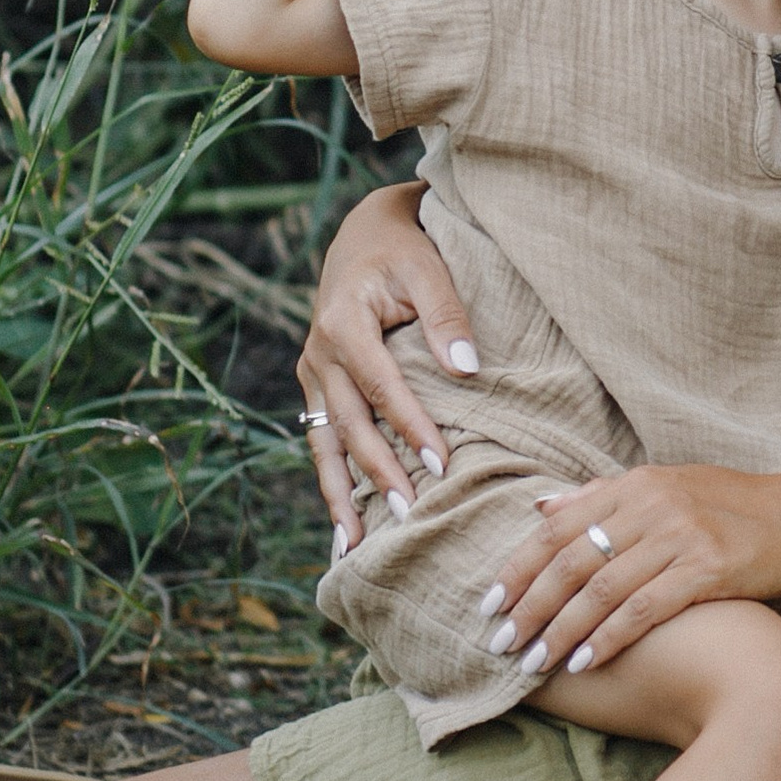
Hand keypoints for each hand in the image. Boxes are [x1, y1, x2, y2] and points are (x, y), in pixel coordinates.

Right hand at [295, 182, 478, 548]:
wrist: (362, 235)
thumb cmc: (403, 250)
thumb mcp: (427, 267)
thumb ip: (446, 315)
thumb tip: (467, 369)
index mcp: (343, 323)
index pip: (381, 386)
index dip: (410, 427)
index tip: (441, 465)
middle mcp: (319, 354)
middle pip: (350, 425)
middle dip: (379, 473)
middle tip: (410, 515)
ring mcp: (313, 374)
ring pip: (326, 443)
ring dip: (341, 494)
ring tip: (352, 545)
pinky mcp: (318, 387)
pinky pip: (322, 441)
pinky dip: (331, 483)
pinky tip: (342, 526)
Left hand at [484, 464, 780, 678]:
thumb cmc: (737, 508)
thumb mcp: (670, 486)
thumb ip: (604, 497)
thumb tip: (541, 507)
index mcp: (636, 483)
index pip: (558, 526)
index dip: (518, 566)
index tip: (488, 602)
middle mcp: (652, 503)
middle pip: (570, 560)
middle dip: (529, 605)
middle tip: (500, 642)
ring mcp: (680, 534)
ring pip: (600, 589)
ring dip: (560, 630)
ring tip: (533, 663)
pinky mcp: (708, 568)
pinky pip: (642, 610)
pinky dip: (607, 639)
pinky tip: (584, 662)